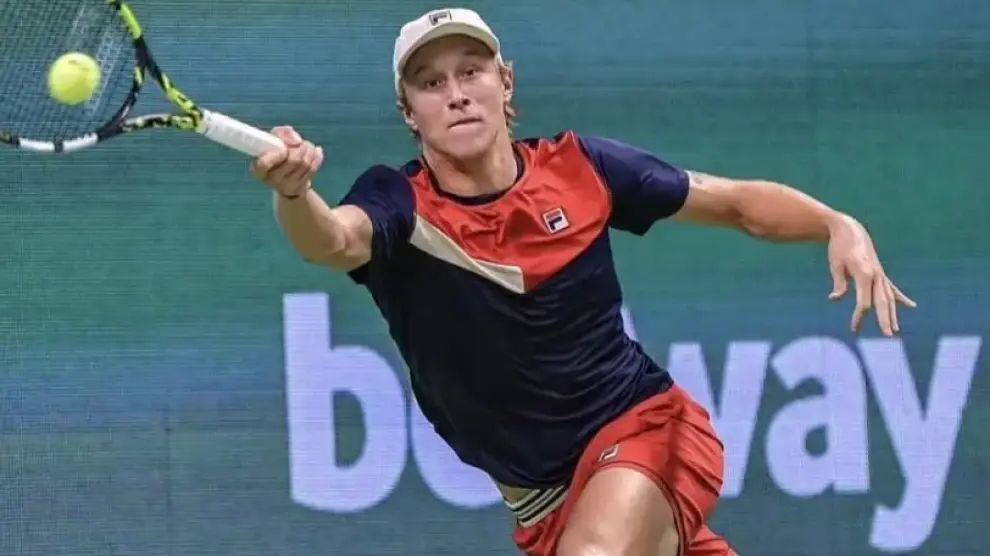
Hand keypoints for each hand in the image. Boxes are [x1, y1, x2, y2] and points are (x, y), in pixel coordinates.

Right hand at [251, 126, 323, 197]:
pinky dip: (317, 157)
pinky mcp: (301, 187)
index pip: (264, 163)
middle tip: (300, 142)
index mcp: (259, 169)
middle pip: (293, 160)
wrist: (286, 179)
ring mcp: (288, 185)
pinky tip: (316, 151)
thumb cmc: (277, 156)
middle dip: (300, 147)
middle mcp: (272, 179)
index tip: (283, 148)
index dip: (276, 154)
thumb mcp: (273, 142)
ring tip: (307, 145)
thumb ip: (281, 134)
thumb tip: (296, 140)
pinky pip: (313, 169)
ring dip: (309, 150)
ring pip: (305, 164)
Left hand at [826, 213, 915, 335]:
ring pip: (888, 297)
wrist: (850, 229)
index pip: (864, 302)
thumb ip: (839, 283)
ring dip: (892, 313)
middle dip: (885, 319)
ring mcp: (880, 273)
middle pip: (882, 301)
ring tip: (895, 329)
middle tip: (889, 335)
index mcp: (864, 273)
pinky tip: (912, 306)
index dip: (859, 316)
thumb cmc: (839, 247)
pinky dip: (900, 297)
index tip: (853, 329)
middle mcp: (876, 274)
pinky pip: (891, 288)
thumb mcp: (835, 264)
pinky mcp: (880, 272)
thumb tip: (835, 299)